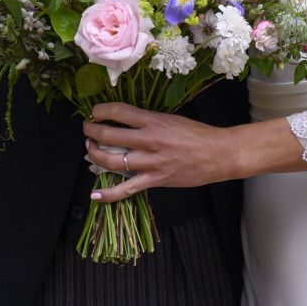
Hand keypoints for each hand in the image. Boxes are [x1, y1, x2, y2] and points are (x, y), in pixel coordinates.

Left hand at [84, 102, 238, 202]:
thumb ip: (149, 120)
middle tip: (87, 130)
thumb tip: (127, 121)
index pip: (119, 111)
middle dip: (92, 131)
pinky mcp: (155, 180)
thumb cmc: (197, 134)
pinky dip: (109, 194)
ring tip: (90, 149)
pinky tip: (95, 195)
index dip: (101, 110)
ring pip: (111, 160)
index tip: (95, 112)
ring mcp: (150, 162)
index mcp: (153, 120)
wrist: (218, 154)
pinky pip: (126, 189)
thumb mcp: (172, 119)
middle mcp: (149, 140)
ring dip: (95, 154)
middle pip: (109, 135)